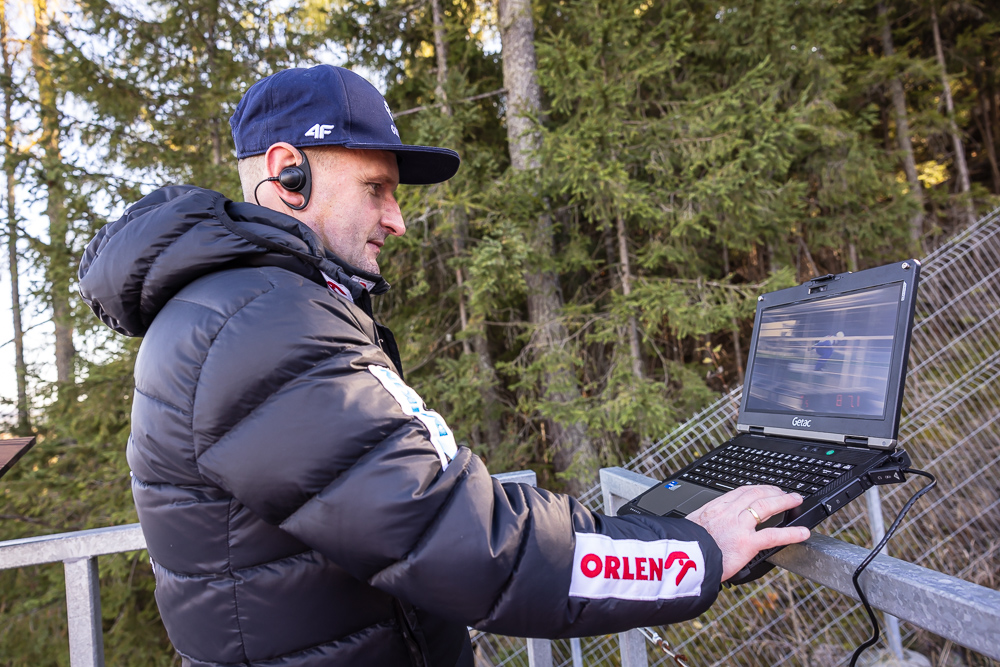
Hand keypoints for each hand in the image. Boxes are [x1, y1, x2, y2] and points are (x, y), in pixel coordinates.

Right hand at [685, 485, 809, 580]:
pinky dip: (792, 533)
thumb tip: (701, 533)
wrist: (679, 559)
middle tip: (783, 491)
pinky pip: (774, 535)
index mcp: (712, 509)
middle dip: (772, 490)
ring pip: (766, 507)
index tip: (762, 489)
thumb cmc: (681, 548)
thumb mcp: (688, 528)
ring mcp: (738, 526)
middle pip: (754, 494)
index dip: (754, 489)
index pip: (738, 492)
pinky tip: (803, 532)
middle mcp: (726, 513)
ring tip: (795, 500)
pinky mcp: (746, 543)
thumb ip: (701, 528)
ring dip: (784, 501)